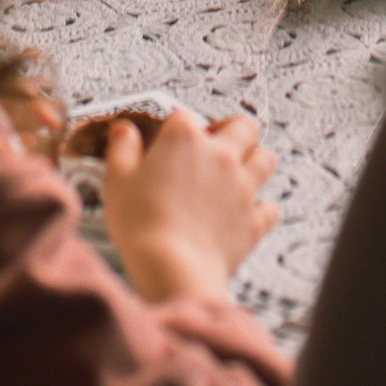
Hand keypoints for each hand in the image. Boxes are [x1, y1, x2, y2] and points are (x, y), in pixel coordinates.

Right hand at [102, 110, 277, 303]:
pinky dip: (260, 210)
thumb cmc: (141, 225)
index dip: (174, 129)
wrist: (172, 268)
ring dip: (254, 162)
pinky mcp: (253, 220)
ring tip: (238, 172)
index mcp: (185, 139)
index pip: (184, 116)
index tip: (165, 145)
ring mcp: (242, 187)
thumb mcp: (117, 180)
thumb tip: (123, 130)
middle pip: (243, 126)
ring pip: (265, 159)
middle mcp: (220, 156)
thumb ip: (122, 149)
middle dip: (232, 130)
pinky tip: (245, 214)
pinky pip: (269, 208)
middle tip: (217, 144)